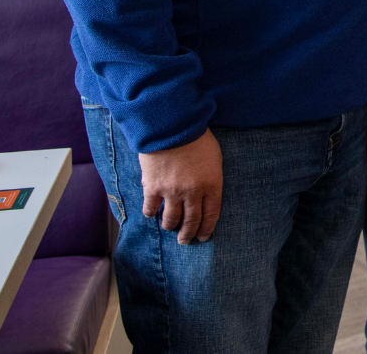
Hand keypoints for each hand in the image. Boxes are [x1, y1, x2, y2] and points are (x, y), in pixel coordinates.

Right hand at [139, 128, 221, 244]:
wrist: (172, 124)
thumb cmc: (197, 137)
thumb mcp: (215, 157)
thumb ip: (211, 177)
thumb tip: (205, 192)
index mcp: (212, 184)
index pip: (211, 215)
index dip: (207, 229)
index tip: (203, 237)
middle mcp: (193, 192)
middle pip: (192, 221)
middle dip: (189, 234)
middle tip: (186, 241)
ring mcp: (172, 192)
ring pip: (171, 220)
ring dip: (171, 227)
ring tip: (170, 229)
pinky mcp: (153, 188)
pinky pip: (151, 209)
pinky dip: (151, 213)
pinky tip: (152, 214)